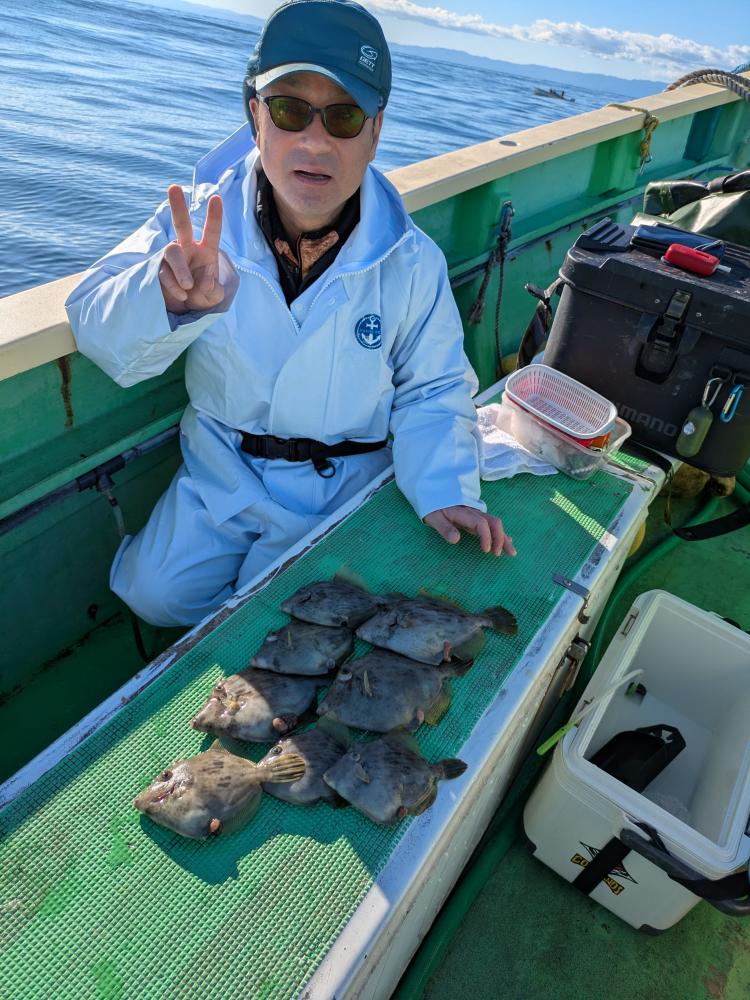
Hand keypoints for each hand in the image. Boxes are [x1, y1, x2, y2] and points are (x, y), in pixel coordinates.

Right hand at [159, 185, 224, 313]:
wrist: (186, 307)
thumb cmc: (203, 295)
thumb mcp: (214, 296)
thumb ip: (212, 289)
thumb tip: (203, 282)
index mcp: (206, 251)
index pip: (211, 231)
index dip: (214, 216)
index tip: (216, 198)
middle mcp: (188, 248)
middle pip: (181, 224)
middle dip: (178, 206)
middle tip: (173, 187)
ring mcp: (172, 257)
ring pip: (172, 252)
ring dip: (181, 270)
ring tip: (188, 287)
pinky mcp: (159, 268)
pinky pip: (163, 272)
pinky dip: (173, 285)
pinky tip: (181, 295)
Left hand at [423, 505, 515, 556]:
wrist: (433, 493)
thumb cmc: (433, 507)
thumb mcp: (433, 518)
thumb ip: (444, 528)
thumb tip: (456, 539)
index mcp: (464, 513)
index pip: (481, 523)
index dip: (486, 537)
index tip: (485, 550)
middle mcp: (473, 512)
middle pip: (493, 522)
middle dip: (500, 538)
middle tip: (499, 554)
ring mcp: (476, 514)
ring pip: (495, 524)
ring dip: (503, 537)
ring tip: (511, 552)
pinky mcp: (476, 517)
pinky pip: (491, 524)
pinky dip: (500, 533)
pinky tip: (507, 540)